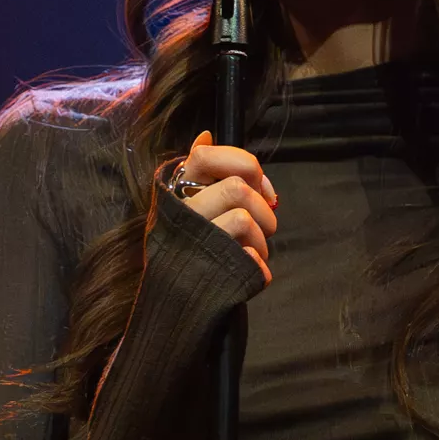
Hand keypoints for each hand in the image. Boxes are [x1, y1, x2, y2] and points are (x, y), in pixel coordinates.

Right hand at [169, 130, 279, 282]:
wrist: (173, 305)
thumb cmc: (190, 250)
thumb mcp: (187, 207)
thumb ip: (201, 173)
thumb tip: (205, 134)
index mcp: (177, 196)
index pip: (203, 157)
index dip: (240, 162)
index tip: (258, 184)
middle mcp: (182, 217)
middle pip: (235, 189)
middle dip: (262, 206)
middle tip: (265, 222)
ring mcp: (195, 245)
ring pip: (242, 219)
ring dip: (261, 235)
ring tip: (255, 247)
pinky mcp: (211, 273)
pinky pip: (249, 258)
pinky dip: (258, 265)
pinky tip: (248, 269)